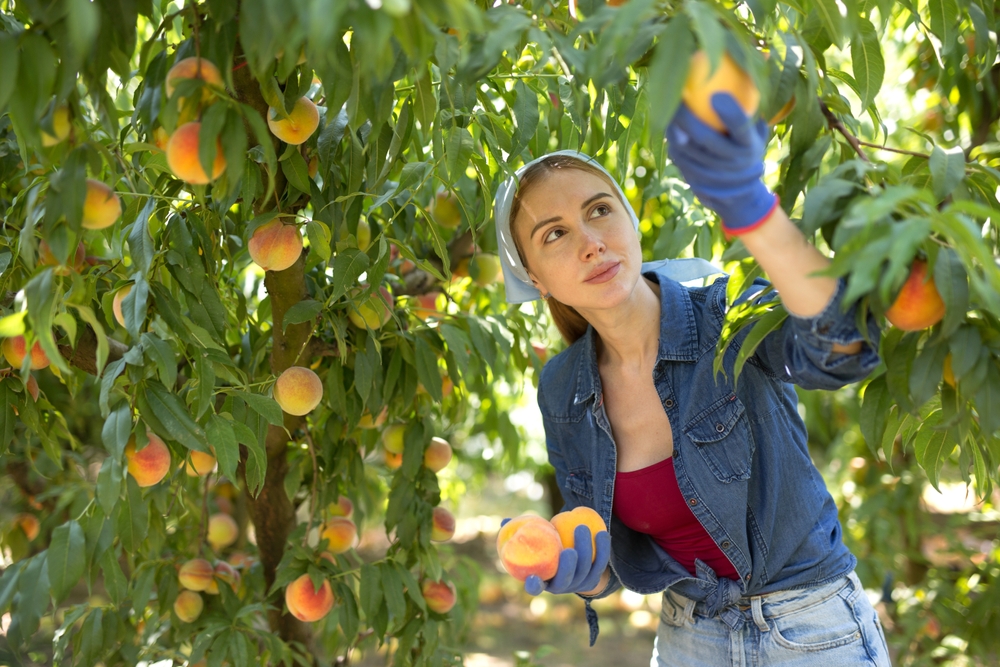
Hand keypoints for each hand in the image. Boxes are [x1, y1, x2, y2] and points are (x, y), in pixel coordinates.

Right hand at [524, 524, 610, 595]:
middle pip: (565, 580)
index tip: (532, 578)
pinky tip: (602, 533)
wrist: (573, 563)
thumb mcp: (533, 542)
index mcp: (542, 582)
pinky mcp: (594, 578)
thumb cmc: (547, 548)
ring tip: (582, 528)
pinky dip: (603, 549)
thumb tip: (505, 521)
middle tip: (569, 549)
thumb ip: (522, 533)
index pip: (535, 588)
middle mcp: (560, 587)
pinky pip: (600, 564)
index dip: (533, 586)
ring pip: (584, 571)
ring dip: (586, 551)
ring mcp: (578, 584)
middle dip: (568, 566)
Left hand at [666, 93, 778, 234]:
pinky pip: (678, 158)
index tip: (718, 94)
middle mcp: (731, 162)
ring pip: (686, 148)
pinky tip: (667, 126)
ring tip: (665, 106)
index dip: (731, 113)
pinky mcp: (694, 181)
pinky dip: (672, 141)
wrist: (740, 194)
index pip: (740, 128)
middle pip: (705, 137)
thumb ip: (753, 104)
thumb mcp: (757, 130)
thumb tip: (758, 61)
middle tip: (677, 93)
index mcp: (749, 146)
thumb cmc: (747, 148)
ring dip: (674, 128)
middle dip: (687, 116)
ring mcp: (712, 174)